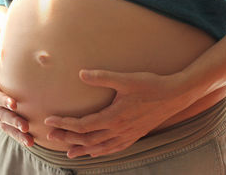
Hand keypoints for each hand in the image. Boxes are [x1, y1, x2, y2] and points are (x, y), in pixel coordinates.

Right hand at [0, 44, 33, 146]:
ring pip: (4, 125)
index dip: (3, 100)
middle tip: (25, 126)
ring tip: (30, 141)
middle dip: (13, 120)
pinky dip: (18, 136)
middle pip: (0, 114)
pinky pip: (8, 128)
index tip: (14, 104)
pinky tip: (31, 142)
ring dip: (17, 133)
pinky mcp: (0, 115)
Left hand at [44, 69, 183, 157]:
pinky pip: (115, 148)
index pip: (83, 125)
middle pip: (87, 139)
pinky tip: (95, 152)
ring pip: (100, 147)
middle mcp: (119, 130)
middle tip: (51, 136)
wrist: (174, 95)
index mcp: (114, 117)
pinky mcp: (135, 135)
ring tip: (68, 152)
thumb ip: (102, 77)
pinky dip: (101, 152)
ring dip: (82, 149)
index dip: (65, 123)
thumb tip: (81, 74)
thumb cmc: (150, 85)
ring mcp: (128, 135)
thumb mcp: (125, 79)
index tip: (50, 120)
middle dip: (68, 137)